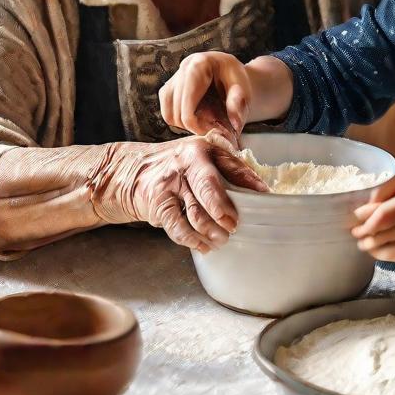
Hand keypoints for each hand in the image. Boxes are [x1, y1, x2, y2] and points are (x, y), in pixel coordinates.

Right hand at [88, 137, 267, 252]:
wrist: (131, 170)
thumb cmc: (175, 167)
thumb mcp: (199, 157)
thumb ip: (224, 168)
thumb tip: (258, 189)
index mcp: (201, 148)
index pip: (230, 164)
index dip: (248, 181)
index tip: (264, 195)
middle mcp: (185, 162)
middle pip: (209, 187)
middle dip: (224, 210)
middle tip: (234, 226)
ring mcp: (170, 183)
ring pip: (195, 212)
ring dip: (211, 231)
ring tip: (222, 239)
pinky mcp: (158, 203)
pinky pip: (178, 227)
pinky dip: (192, 240)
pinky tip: (202, 245)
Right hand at [159, 52, 251, 138]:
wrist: (232, 73)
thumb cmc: (238, 81)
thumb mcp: (245, 89)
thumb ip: (239, 104)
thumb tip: (235, 122)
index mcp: (200, 64)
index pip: (187, 105)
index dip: (197, 125)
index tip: (213, 132)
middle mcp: (184, 67)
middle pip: (176, 112)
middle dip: (193, 126)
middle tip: (212, 129)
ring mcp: (174, 76)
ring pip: (168, 113)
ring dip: (184, 124)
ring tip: (204, 122)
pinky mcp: (169, 86)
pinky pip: (167, 111)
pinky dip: (179, 119)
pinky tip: (196, 117)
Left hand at [351, 174, 394, 261]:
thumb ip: (387, 190)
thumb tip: (367, 205)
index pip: (380, 214)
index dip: (363, 218)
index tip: (354, 217)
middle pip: (379, 234)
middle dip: (362, 234)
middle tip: (355, 231)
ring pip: (384, 249)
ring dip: (369, 246)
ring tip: (362, 241)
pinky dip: (381, 255)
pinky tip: (375, 250)